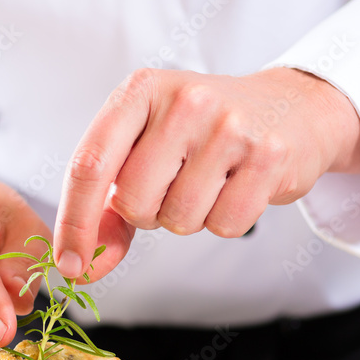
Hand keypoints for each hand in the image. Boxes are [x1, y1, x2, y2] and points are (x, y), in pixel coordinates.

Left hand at [52, 67, 359, 278]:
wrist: (291, 108)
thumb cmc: (200, 134)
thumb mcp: (144, 149)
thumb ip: (105, 207)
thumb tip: (79, 268)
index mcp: (138, 92)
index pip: (89, 165)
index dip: (74, 223)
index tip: (67, 265)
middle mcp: (182, 101)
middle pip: (133, 201)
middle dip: (145, 214)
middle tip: (171, 186)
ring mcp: (229, 125)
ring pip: (178, 218)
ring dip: (186, 218)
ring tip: (207, 182)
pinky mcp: (270, 155)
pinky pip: (225, 225)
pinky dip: (225, 221)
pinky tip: (237, 186)